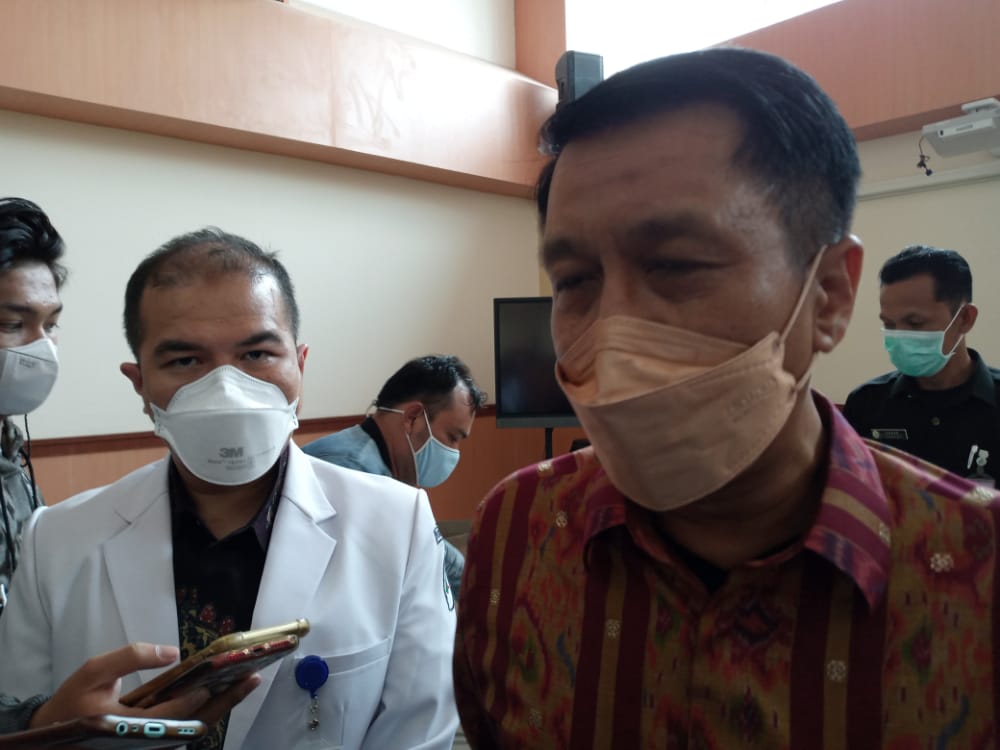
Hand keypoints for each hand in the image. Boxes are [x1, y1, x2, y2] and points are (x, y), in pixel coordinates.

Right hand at [29, 643, 260, 727]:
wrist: (52, 739)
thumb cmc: (72, 703)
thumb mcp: (93, 672)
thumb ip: (130, 657)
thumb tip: (172, 652)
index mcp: (127, 727)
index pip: (174, 713)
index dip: (200, 696)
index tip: (223, 676)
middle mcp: (146, 742)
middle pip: (196, 725)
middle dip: (227, 702)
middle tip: (254, 678)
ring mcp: (152, 745)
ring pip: (195, 729)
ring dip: (222, 706)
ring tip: (247, 681)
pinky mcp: (154, 743)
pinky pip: (186, 729)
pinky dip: (207, 711)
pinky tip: (224, 691)